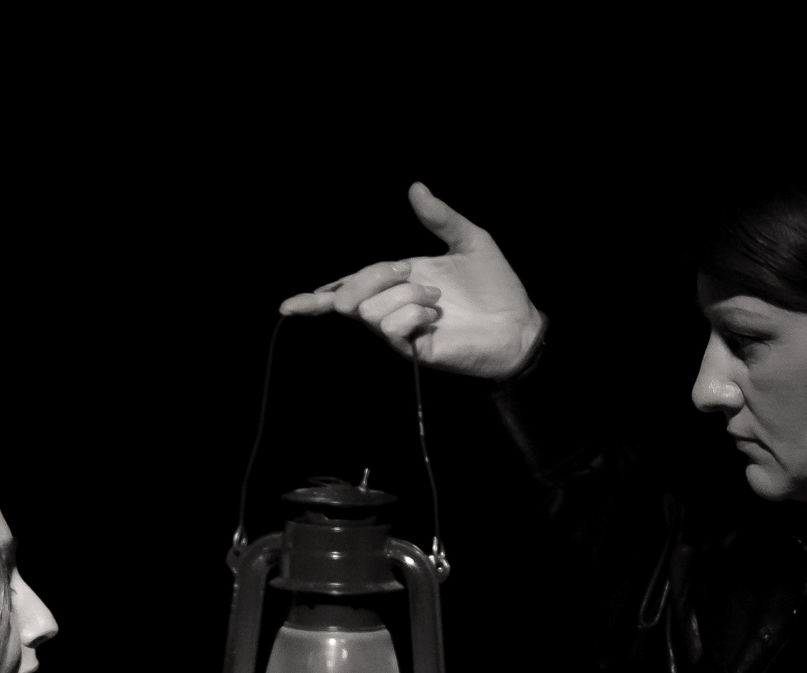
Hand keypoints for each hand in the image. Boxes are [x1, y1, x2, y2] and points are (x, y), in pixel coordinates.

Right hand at [279, 181, 545, 380]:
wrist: (517, 324)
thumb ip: (440, 217)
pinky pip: (391, 328)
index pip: (347, 289)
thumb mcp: (470, 240)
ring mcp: (400, 331)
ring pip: (369, 310)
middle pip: (349, 295)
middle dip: (374, 276)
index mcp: (397, 281)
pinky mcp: (412, 351)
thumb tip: (415, 187)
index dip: (316, 299)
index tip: (289, 306)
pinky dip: (412, 315)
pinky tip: (435, 317)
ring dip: (404, 295)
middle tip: (412, 272)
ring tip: (436, 298)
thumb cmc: (496, 286)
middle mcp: (392, 306)